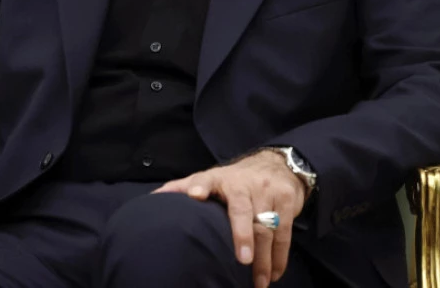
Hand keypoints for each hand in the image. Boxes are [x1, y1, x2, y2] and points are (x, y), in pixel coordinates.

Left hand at [152, 150, 306, 286]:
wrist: (275, 164)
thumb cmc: (234, 180)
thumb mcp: (209, 178)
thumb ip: (183, 188)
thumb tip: (154, 199)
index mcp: (218, 178)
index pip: (206, 179)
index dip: (199, 186)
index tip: (195, 195)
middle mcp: (243, 183)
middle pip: (242, 209)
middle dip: (243, 235)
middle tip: (242, 261)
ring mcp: (266, 191)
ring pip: (266, 227)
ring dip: (264, 258)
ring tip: (259, 282)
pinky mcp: (286, 201)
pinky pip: (284, 233)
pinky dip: (279, 256)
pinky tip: (274, 274)